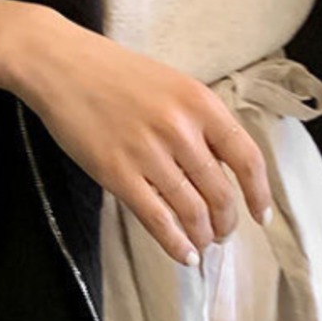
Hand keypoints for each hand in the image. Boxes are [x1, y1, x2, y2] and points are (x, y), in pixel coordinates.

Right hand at [0, 9, 273, 265]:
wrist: (61, 65)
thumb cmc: (116, 74)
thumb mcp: (172, 86)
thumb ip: (199, 124)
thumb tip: (220, 173)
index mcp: (201, 103)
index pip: (246, 158)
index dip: (259, 193)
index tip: (260, 215)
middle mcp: (180, 129)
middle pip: (220, 192)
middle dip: (225, 222)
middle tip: (222, 234)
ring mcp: (148, 153)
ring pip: (191, 211)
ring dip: (201, 235)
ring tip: (201, 244)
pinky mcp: (117, 173)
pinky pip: (156, 219)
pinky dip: (174, 243)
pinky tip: (183, 255)